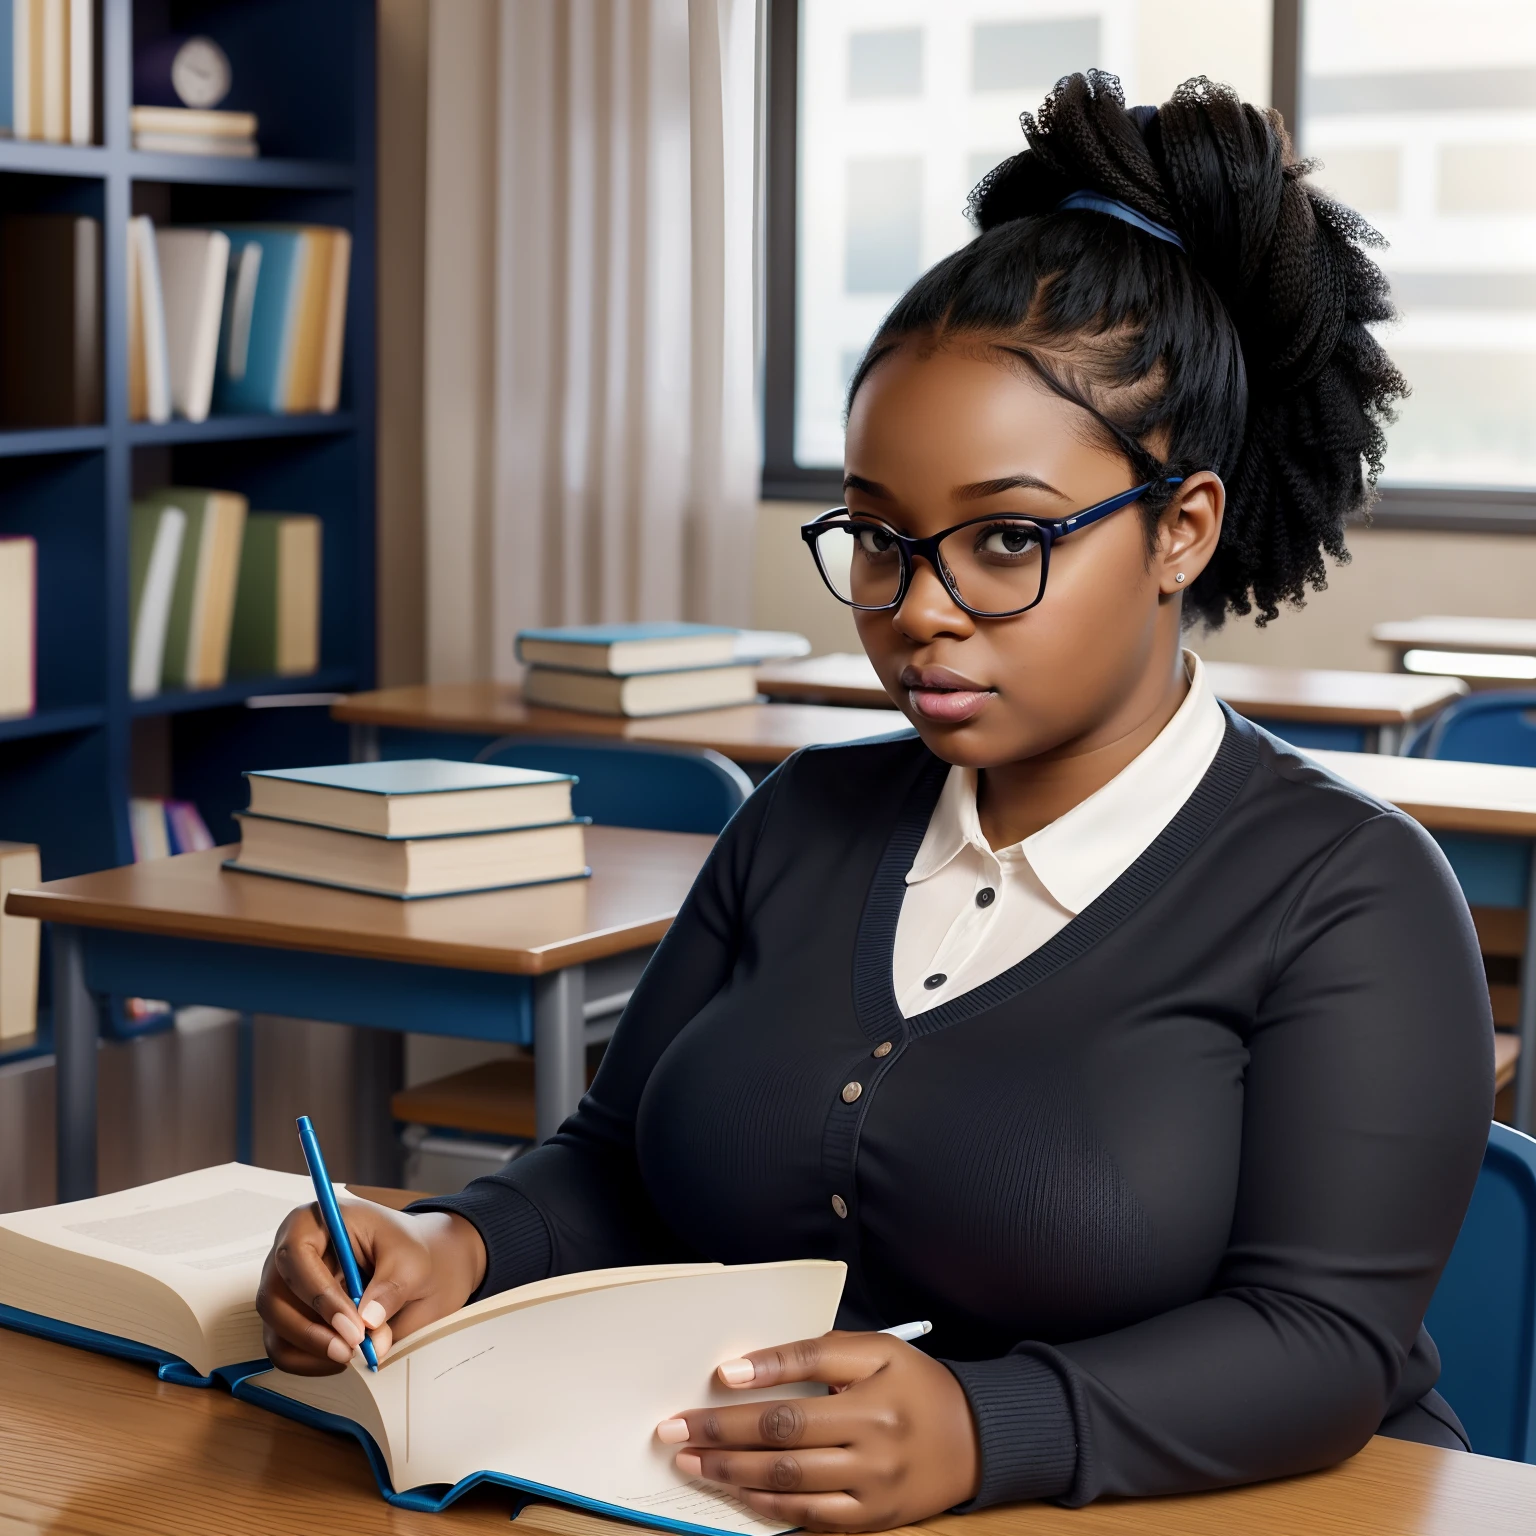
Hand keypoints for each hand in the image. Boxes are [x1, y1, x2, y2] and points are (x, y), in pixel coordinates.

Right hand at [256, 1200, 486, 1373]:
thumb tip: (369, 1319)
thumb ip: (391, 1286)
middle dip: (311, 1331)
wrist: (404, 1265)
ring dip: (312, 1350)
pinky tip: (343, 1357)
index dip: (318, 1293)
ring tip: (355, 1354)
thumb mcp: (409, 1259)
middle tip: (352, 1349)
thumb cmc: (401, 1249)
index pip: (295, 1254)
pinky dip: (311, 1362)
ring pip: (275, 1329)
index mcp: (311, 1222)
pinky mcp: (286, 1319)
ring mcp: (282, 1289)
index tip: (352, 1323)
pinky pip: (283, 1349)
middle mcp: (287, 1255)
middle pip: (273, 1297)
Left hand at [655, 1331, 979, 1531]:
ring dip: (731, 1472)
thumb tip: (745, 1369)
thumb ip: (816, 1354)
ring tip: (691, 1462)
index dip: (759, 1377)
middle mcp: (873, 1442)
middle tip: (674, 1429)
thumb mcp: (878, 1350)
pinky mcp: (871, 1519)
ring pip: (787, 1482)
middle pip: (783, 1437)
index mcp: (874, 1392)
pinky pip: (808, 1516)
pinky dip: (766, 1504)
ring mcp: (871, 1487)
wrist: (974, 1439)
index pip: (804, 1380)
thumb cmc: (915, 1384)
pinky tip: (736, 1491)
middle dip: (721, 1433)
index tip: (715, 1376)